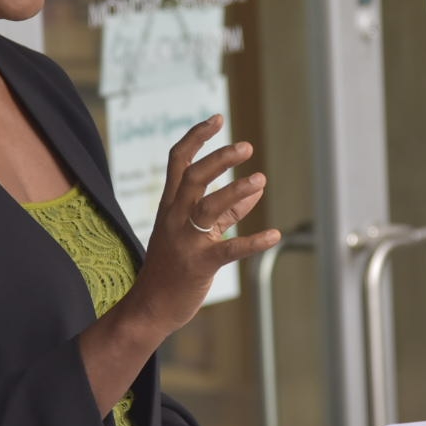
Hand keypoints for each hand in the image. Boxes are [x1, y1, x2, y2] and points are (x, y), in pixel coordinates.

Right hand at [126, 115, 279, 333]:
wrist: (150, 307)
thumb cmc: (173, 266)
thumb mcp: (193, 232)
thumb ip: (227, 212)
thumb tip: (255, 191)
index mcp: (170, 205)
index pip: (179, 161)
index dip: (197, 137)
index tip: (217, 118)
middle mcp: (174, 217)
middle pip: (194, 177)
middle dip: (219, 159)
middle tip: (247, 147)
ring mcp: (185, 241)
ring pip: (208, 207)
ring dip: (236, 191)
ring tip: (260, 180)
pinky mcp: (199, 265)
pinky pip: (229, 249)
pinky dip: (253, 242)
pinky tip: (275, 235)